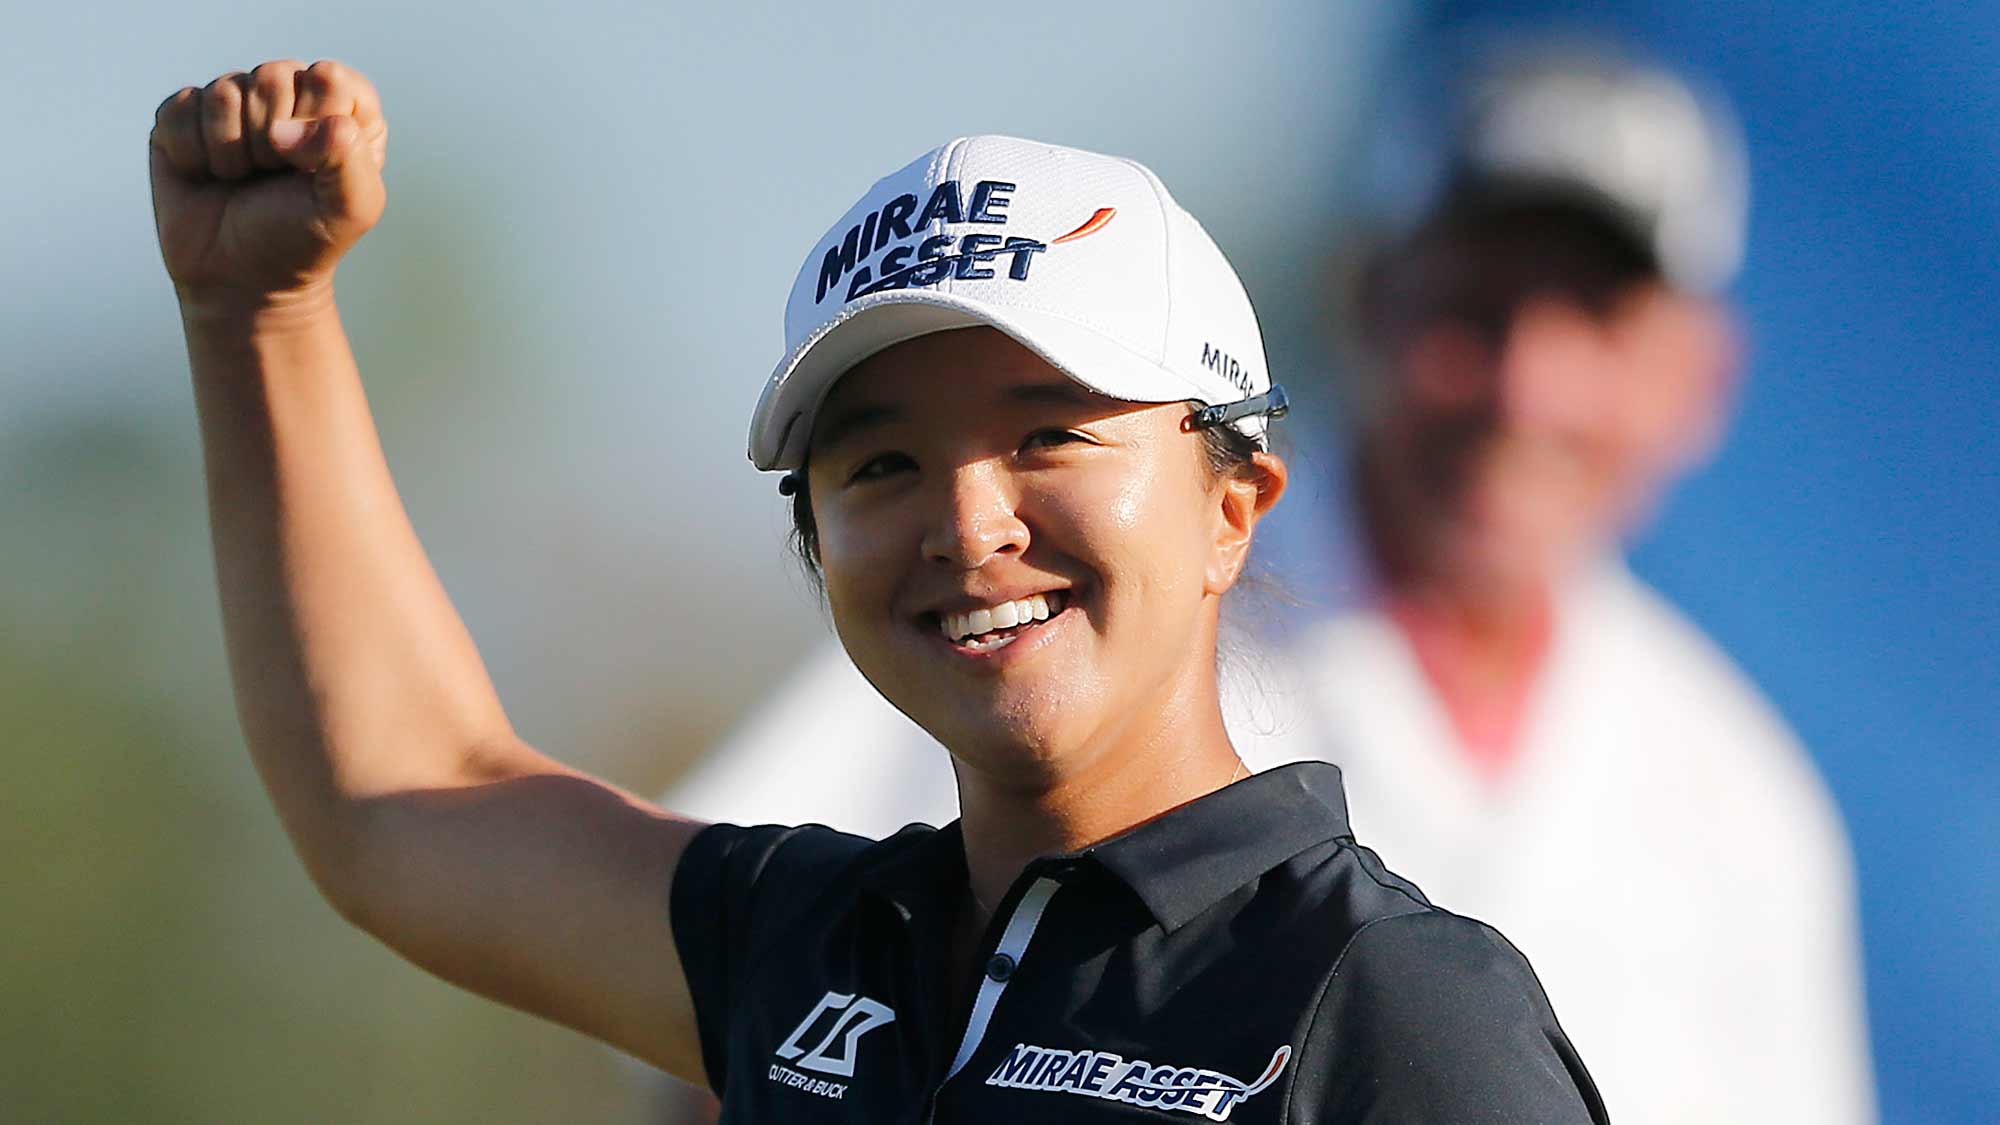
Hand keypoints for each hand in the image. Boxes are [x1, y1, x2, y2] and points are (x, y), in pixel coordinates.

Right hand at [150, 59, 387, 314]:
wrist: (242, 279)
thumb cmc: (303, 241)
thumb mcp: (351, 207)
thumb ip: (347, 153)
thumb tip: (282, 129)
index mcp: (341, 108)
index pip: (328, 77)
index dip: (315, 124)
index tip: (311, 169)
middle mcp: (289, 94)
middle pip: (271, 78)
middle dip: (270, 143)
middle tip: (272, 178)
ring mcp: (234, 101)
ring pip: (223, 92)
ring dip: (231, 152)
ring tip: (241, 179)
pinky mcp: (184, 115)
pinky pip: (180, 108)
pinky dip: (192, 153)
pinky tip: (206, 175)